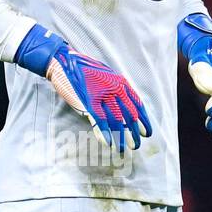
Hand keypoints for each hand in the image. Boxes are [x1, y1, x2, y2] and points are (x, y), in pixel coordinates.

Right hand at [15, 26, 150, 152]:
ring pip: (116, 120)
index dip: (143, 121)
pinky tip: (109, 143)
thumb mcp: (106, 77)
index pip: (137, 105)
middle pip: (129, 115)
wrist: (66, 62)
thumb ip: (116, 90)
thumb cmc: (85, 72)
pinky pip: (100, 120)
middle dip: (134, 133)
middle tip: (136, 145)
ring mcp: (102, 95)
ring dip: (121, 137)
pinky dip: (105, 133)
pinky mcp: (89, 101)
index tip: (145, 133)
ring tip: (124, 149)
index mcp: (121, 83)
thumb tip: (124, 109)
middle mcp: (115, 89)